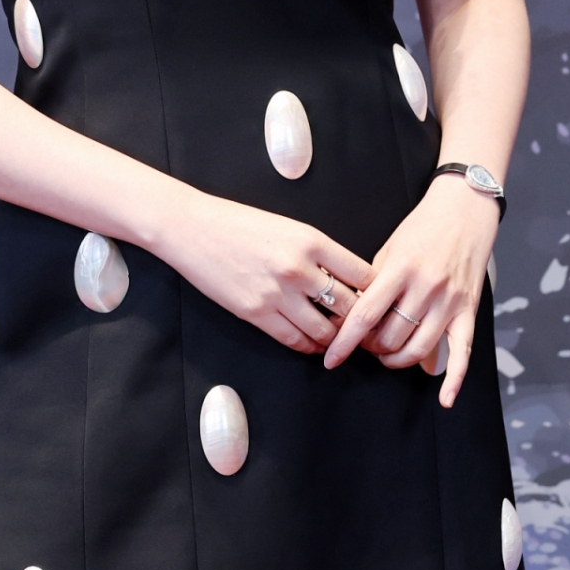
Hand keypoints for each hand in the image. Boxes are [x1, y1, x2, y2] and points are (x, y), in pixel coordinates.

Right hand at [155, 189, 372, 353]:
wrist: (192, 228)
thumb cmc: (238, 223)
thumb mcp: (288, 227)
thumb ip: (318, 252)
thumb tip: (346, 279)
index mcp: (312, 240)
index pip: (363, 275)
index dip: (376, 292)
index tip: (377, 301)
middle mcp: (299, 268)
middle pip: (350, 306)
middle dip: (361, 321)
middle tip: (365, 329)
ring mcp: (277, 293)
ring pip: (325, 330)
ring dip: (335, 338)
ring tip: (338, 339)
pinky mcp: (256, 313)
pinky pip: (294, 340)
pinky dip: (309, 346)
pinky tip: (312, 344)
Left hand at [321, 177, 497, 405]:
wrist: (465, 209)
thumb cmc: (423, 226)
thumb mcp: (390, 248)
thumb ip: (373, 282)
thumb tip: (356, 316)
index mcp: (401, 269)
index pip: (366, 314)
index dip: (345, 341)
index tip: (331, 358)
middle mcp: (426, 288)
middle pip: (391, 337)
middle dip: (372, 348)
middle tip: (364, 344)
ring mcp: (450, 301)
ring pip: (419, 349)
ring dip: (397, 360)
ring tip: (386, 354)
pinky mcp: (469, 310)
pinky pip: (463, 352)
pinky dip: (454, 380)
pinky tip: (444, 399)